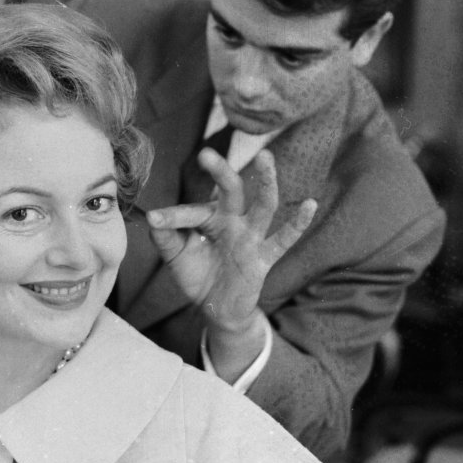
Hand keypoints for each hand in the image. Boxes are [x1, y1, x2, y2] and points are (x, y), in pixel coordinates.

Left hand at [146, 149, 316, 335]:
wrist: (215, 308)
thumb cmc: (197, 275)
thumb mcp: (176, 258)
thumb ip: (165, 239)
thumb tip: (151, 219)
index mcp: (210, 218)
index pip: (193, 211)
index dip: (173, 216)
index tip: (154, 218)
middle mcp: (233, 222)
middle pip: (231, 191)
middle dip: (221, 172)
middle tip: (206, 154)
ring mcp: (251, 238)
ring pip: (263, 206)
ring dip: (266, 182)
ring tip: (266, 158)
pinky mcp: (264, 258)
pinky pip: (284, 240)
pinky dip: (298, 224)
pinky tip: (310, 204)